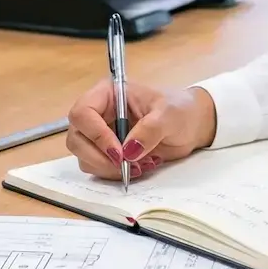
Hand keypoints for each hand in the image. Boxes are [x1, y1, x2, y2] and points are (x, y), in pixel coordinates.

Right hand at [65, 80, 216, 180]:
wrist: (190, 125)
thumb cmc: (179, 109)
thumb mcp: (169, 114)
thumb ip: (150, 129)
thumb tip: (129, 151)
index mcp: (107, 94)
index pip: (83, 113)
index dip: (95, 135)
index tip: (119, 152)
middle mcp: (98, 114)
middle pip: (77, 139)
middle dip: (99, 157)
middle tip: (126, 166)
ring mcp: (100, 135)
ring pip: (84, 157)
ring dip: (108, 168)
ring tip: (139, 166)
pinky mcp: (106, 153)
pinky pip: (97, 169)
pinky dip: (114, 174)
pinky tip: (138, 168)